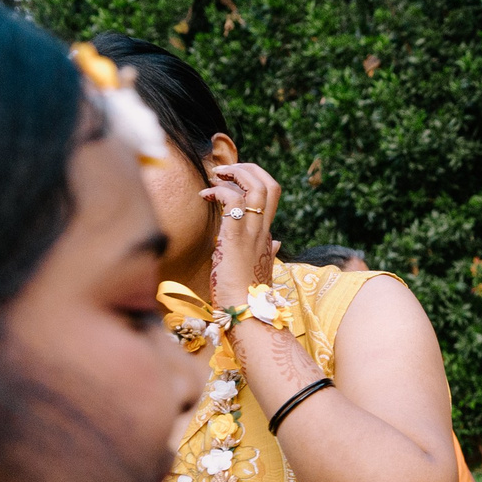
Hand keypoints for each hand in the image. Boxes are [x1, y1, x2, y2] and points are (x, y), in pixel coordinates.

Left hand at [205, 161, 281, 310]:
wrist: (244, 312)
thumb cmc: (247, 293)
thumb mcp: (260, 267)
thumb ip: (269, 251)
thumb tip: (277, 243)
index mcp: (266, 234)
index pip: (271, 194)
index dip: (254, 178)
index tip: (232, 180)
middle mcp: (263, 230)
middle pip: (269, 184)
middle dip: (247, 169)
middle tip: (224, 171)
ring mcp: (251, 232)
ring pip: (256, 187)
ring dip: (234, 174)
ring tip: (215, 176)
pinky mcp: (235, 237)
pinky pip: (232, 201)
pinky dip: (218, 191)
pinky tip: (204, 196)